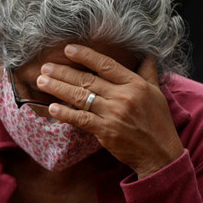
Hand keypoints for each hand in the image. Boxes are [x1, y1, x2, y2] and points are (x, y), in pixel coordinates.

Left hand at [36, 45, 183, 178]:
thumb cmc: (158, 122)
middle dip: (63, 72)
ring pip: (80, 97)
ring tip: (42, 81)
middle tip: (45, 67)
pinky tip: (51, 108)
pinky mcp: (106, 131)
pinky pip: (81, 119)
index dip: (85, 56)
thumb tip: (147, 55)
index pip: (106, 65)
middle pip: (87, 80)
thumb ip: (148, 73)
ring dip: (58, 88)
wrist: (160, 153)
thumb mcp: (156, 93)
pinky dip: (65, 113)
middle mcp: (124, 96)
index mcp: (135, 84)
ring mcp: (113, 114)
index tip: (68, 49)